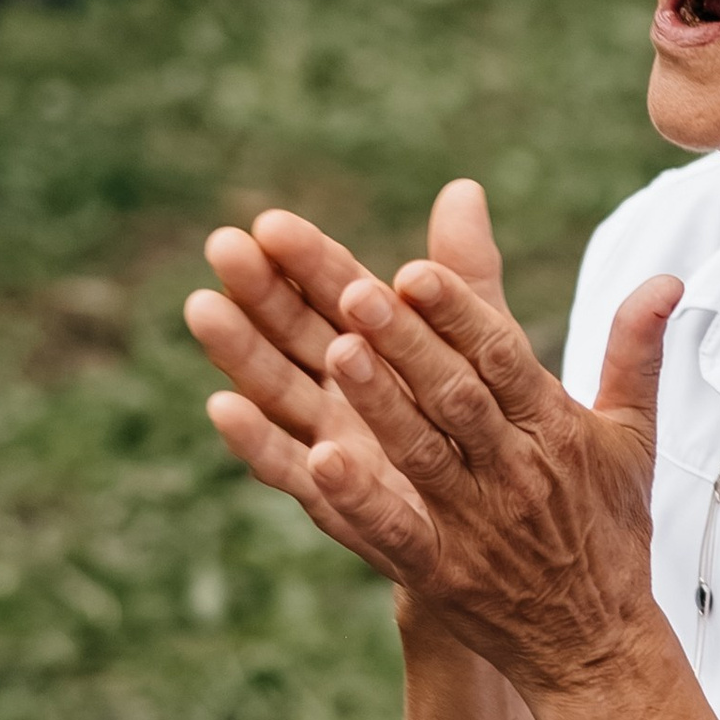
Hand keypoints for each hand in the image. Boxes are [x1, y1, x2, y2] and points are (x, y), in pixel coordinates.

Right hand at [188, 180, 502, 587]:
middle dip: (260, 289)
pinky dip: (257, 441)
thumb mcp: (490, 348)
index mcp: (380, 344)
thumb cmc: (495, 426)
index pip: (339, 289)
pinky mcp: (334, 502)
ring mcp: (333, 441)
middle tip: (223, 244)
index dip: (310, 258)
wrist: (515, 532)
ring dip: (239, 351)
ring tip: (204, 308)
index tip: (272, 222)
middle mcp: (343, 388)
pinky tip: (223, 408)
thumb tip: (464, 187)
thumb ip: (467, 280)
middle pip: (294, 330)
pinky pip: (287, 471)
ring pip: (277, 390)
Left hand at [190, 180, 681, 708]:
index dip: (461, 315)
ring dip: (379, 403)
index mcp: (557, 430)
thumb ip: (637, 352)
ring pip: (424, 452)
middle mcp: (517, 471)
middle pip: (457, 397)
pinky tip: (321, 460)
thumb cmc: (609, 530)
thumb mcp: (633, 438)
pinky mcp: (443, 573)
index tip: (417, 270)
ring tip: (335, 351)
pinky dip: (362, 498)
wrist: (599, 644)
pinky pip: (398, 531)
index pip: (505, 359)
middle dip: (409, 343)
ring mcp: (478, 524)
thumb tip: (666, 279)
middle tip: (355, 290)